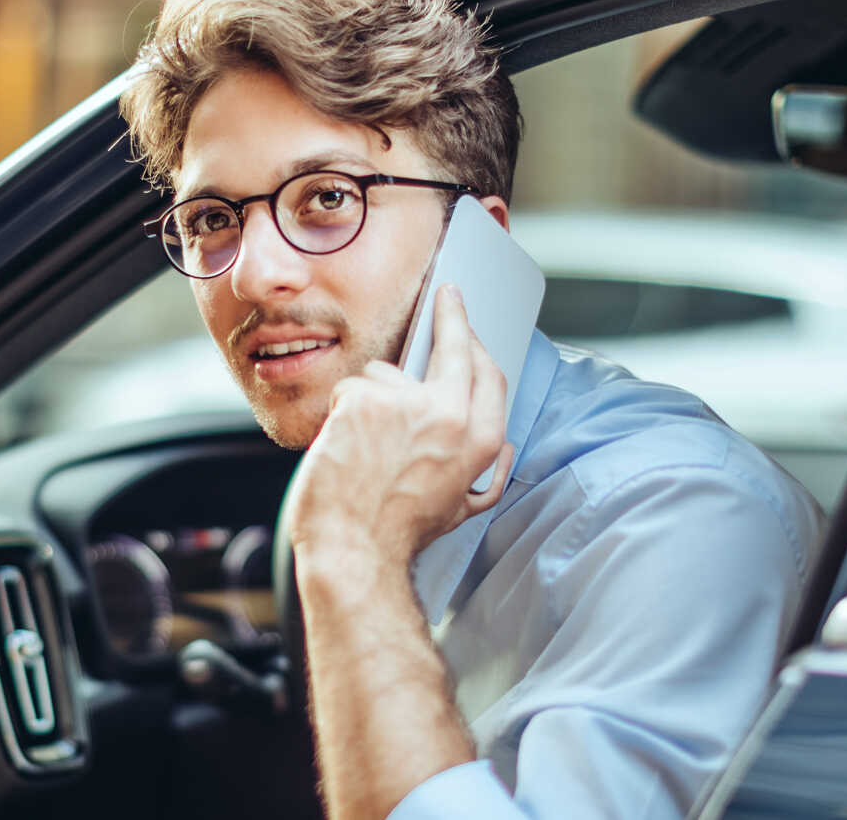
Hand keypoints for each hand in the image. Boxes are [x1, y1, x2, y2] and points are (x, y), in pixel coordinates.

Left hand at [282, 284, 515, 569]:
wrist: (354, 550)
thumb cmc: (400, 534)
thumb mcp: (461, 509)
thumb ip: (489, 476)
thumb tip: (505, 449)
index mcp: (482, 442)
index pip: (489, 375)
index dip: (478, 343)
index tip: (468, 322)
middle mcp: (453, 417)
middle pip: (456, 347)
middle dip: (451, 315)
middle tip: (445, 295)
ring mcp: (408, 404)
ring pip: (385, 374)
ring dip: (371, 399)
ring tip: (363, 447)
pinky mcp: (366, 401)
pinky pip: (351, 388)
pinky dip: (341, 413)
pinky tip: (343, 446)